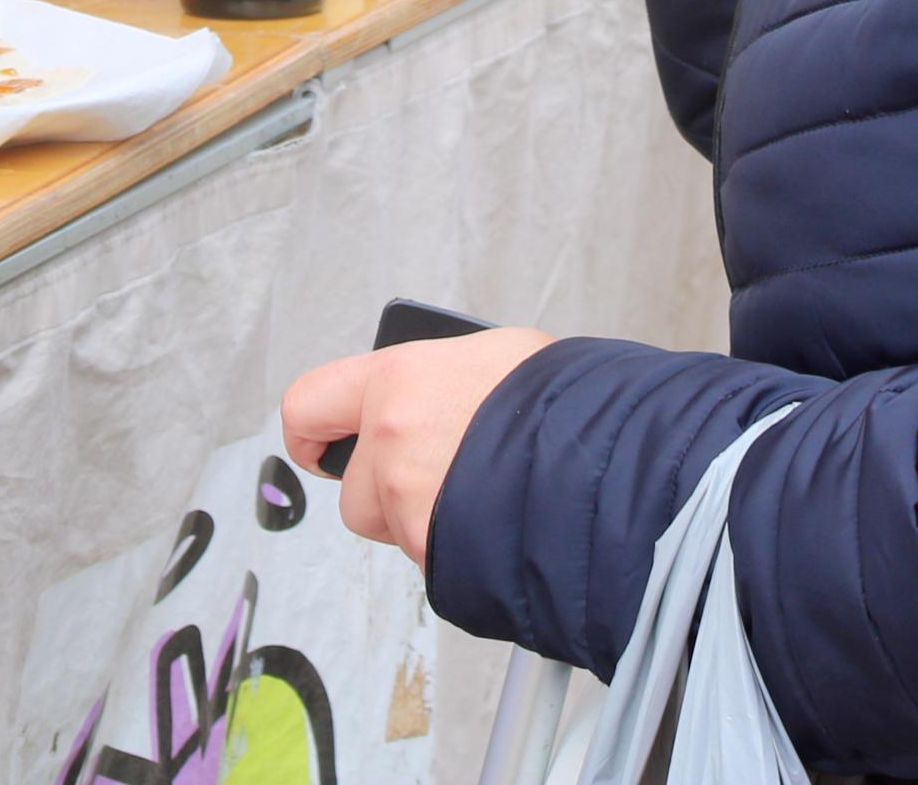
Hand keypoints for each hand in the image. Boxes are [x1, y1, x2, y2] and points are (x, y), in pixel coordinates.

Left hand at [279, 327, 555, 565]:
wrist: (609, 460)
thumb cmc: (565, 402)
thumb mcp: (495, 357)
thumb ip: (438, 381)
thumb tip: (426, 399)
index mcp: (397, 379)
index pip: (307, 406)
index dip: (311, 433)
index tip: (319, 446)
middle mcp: (391, 439)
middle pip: (353, 491)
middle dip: (384, 495)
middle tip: (436, 478)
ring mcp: (409, 501)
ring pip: (394, 531)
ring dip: (423, 525)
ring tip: (482, 498)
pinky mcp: (436, 554)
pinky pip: (432, 560)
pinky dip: (457, 551)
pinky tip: (497, 524)